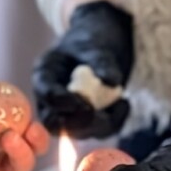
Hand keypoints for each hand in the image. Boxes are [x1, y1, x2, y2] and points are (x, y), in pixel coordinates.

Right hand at [31, 1, 134, 137]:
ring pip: (78, 131)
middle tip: (99, 114)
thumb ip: (101, 61)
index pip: (46, 94)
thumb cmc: (92, 38)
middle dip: (77, 123)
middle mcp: (51, 98)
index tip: (84, 103)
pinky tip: (124, 104)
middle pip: (55, 123)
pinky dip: (113, 122)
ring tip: (121, 102)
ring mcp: (68, 112)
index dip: (61, 102)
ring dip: (100, 124)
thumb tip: (111, 81)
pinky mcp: (87, 119)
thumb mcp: (95, 44)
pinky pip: (98, 130)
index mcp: (45, 74)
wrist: (102, 42)